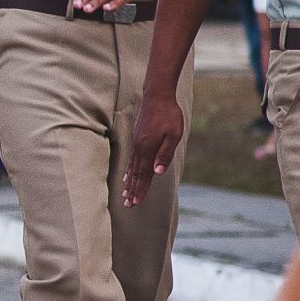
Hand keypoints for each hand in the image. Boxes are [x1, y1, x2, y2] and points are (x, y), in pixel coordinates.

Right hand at [123, 89, 184, 206]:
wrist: (157, 96)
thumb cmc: (169, 115)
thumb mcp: (174, 135)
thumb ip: (165, 154)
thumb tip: (158, 172)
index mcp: (148, 149)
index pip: (144, 174)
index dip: (140, 189)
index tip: (136, 202)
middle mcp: (139, 148)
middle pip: (135, 174)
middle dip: (132, 190)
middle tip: (128, 204)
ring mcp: (137, 143)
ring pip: (131, 168)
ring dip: (129, 182)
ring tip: (125, 194)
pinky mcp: (137, 139)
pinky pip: (131, 159)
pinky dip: (128, 170)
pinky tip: (127, 174)